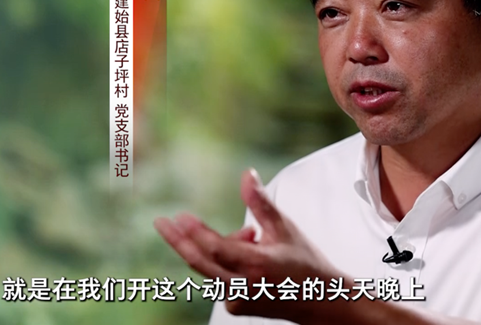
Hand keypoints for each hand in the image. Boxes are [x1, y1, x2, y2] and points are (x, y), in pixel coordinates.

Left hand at [154, 169, 343, 322]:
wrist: (320, 301)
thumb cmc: (304, 260)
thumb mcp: (285, 228)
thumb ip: (261, 203)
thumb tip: (246, 174)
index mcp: (259, 265)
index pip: (218, 249)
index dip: (196, 233)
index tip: (179, 217)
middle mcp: (244, 286)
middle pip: (201, 262)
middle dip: (179, 240)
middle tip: (160, 222)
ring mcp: (238, 300)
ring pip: (212, 267)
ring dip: (221, 247)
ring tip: (254, 238)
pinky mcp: (235, 307)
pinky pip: (219, 277)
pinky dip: (227, 262)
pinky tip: (252, 257)